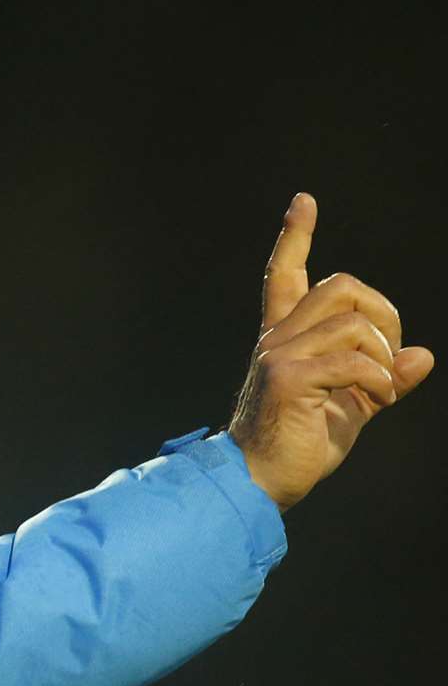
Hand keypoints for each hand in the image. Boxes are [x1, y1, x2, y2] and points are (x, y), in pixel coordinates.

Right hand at [228, 193, 432, 510]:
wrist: (261, 482)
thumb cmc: (300, 445)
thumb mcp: (353, 406)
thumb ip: (384, 378)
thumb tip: (423, 356)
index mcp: (286, 340)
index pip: (285, 276)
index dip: (296, 237)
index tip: (304, 202)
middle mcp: (277, 339)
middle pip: (340, 286)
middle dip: (384, 314)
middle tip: (389, 356)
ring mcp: (279, 355)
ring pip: (351, 320)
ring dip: (383, 353)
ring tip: (381, 389)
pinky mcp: (289, 378)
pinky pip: (354, 360)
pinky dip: (379, 380)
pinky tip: (376, 401)